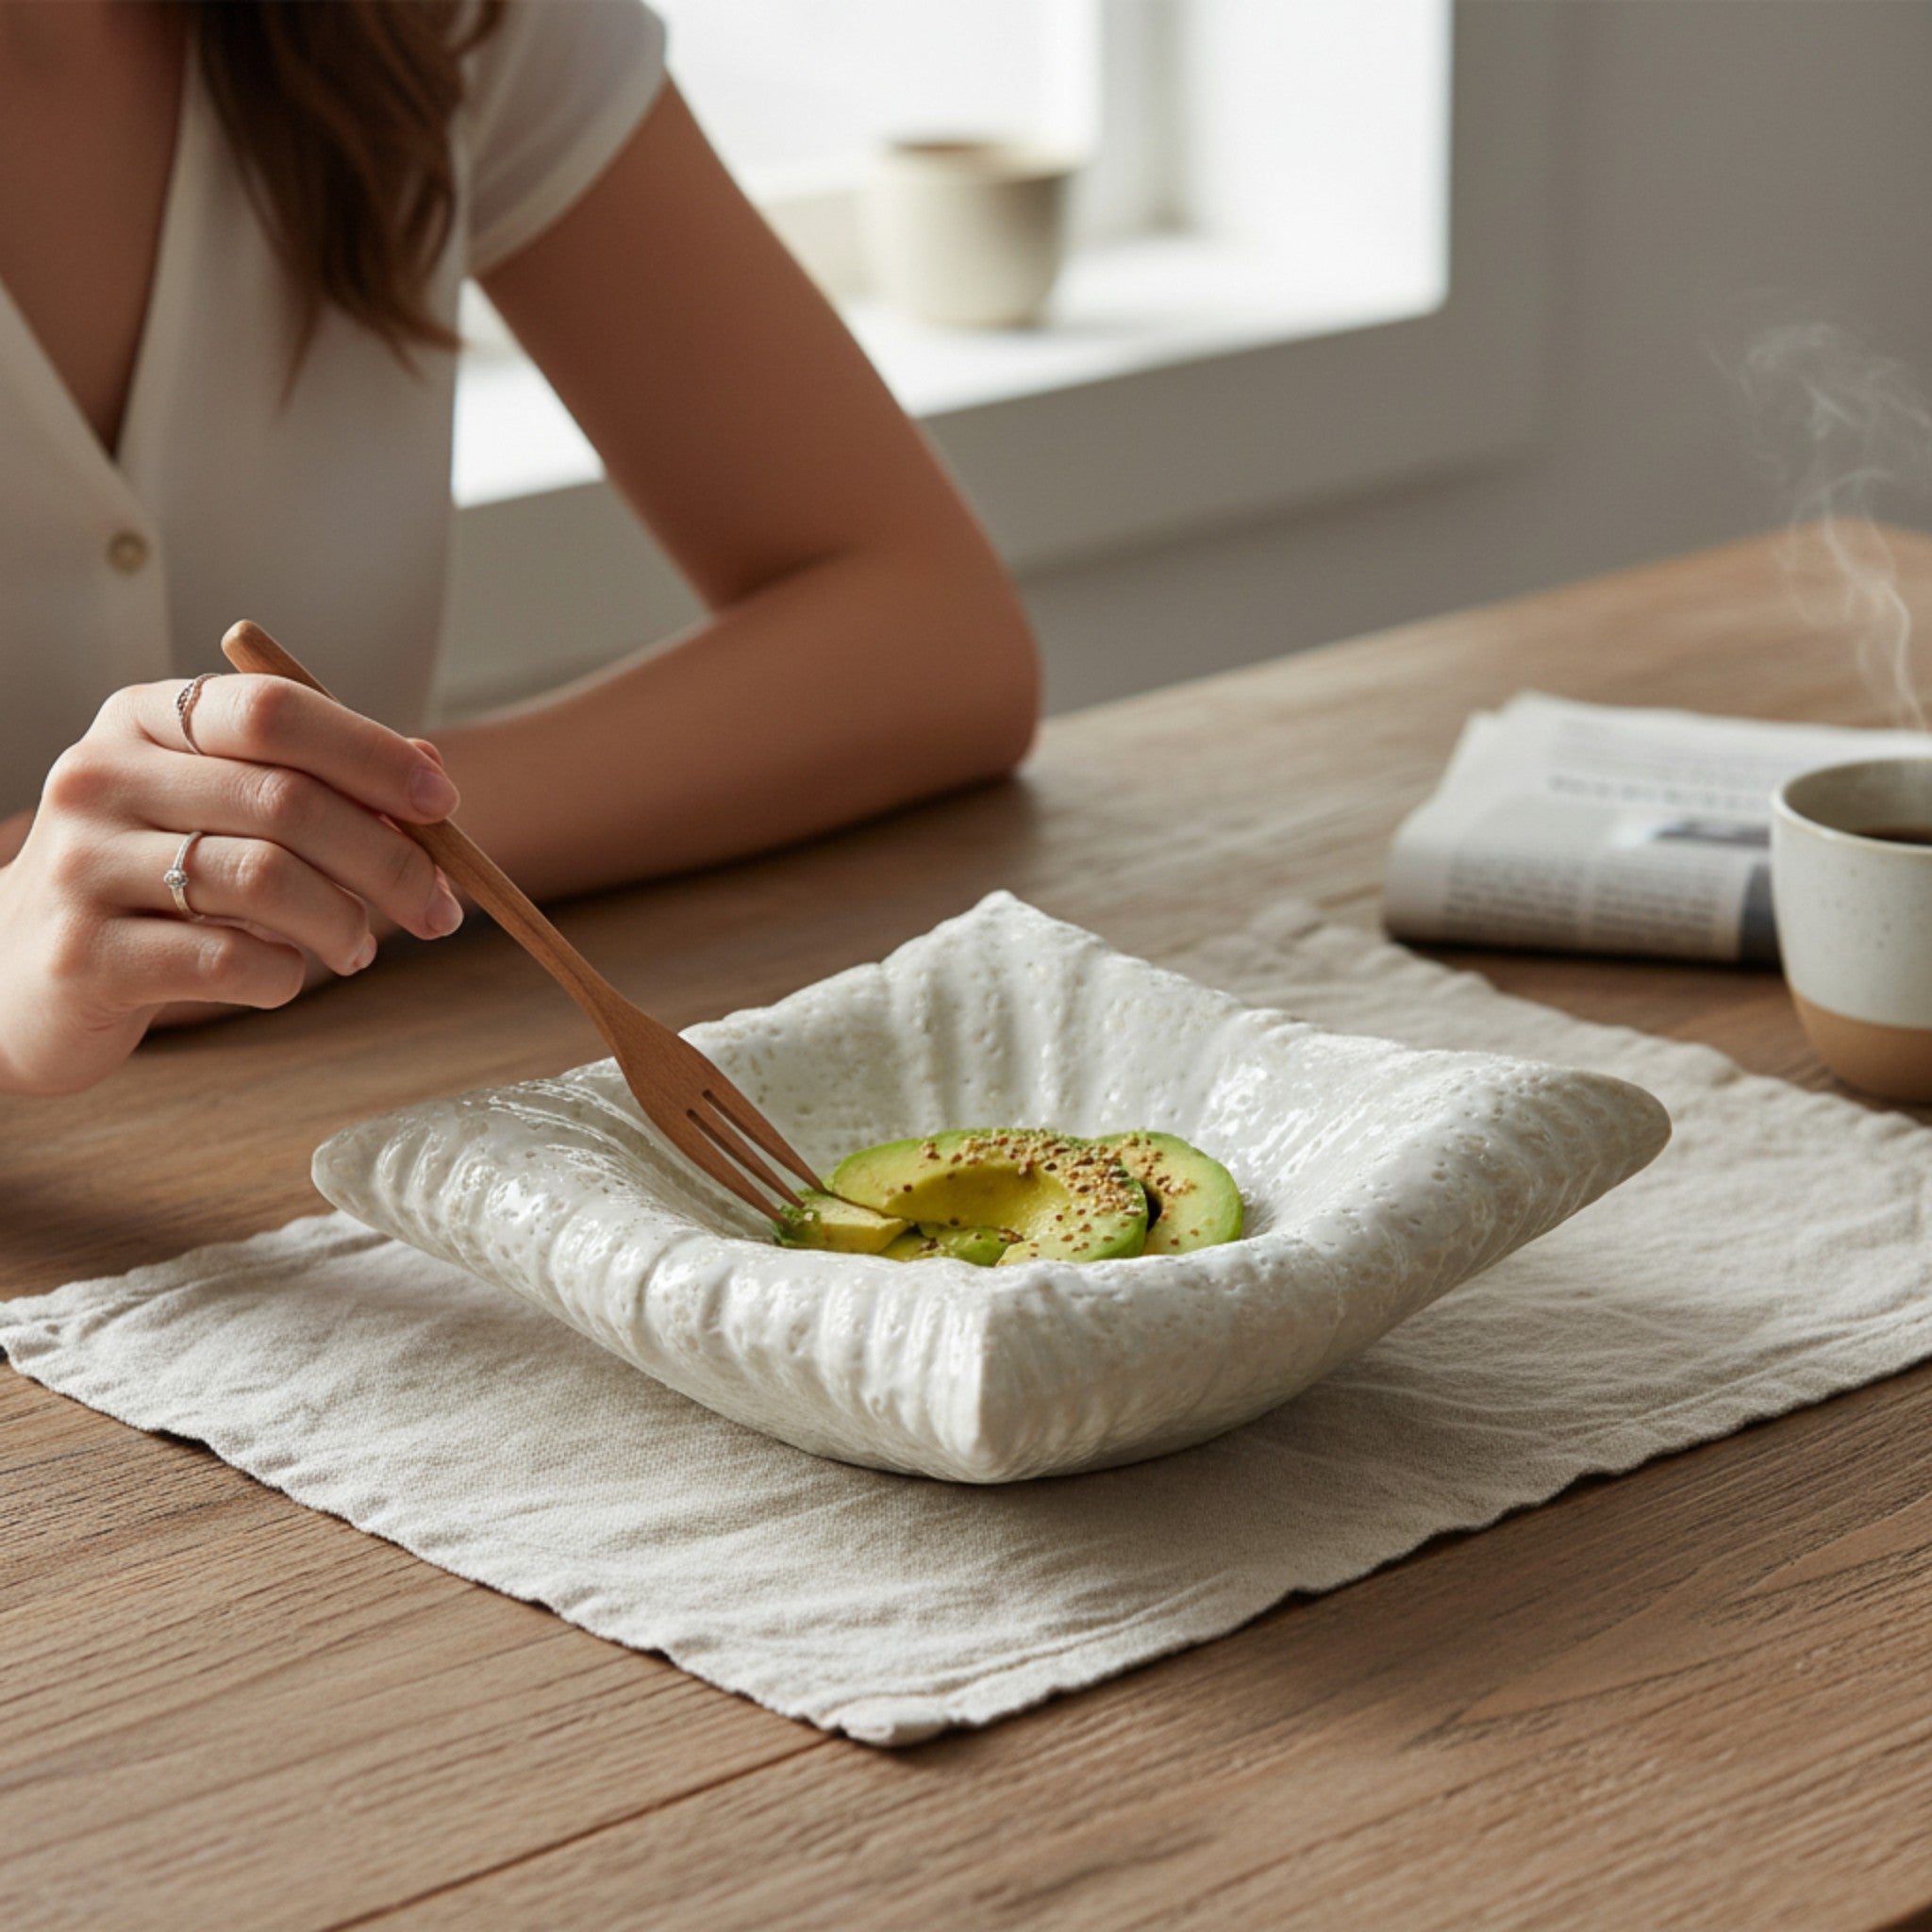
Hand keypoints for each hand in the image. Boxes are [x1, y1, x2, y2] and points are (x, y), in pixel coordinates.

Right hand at [0, 674, 464, 1094]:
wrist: (17, 973)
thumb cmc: (151, 881)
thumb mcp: (222, 810)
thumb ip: (322, 784)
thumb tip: (433, 775)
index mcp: (144, 721)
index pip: (273, 709)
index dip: (372, 754)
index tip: (443, 806)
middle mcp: (103, 777)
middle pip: (286, 801)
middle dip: (391, 861)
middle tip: (440, 908)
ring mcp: (84, 864)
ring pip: (266, 880)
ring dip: (346, 923)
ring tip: (359, 947)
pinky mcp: (86, 954)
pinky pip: (228, 961)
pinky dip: (285, 974)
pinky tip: (285, 975)